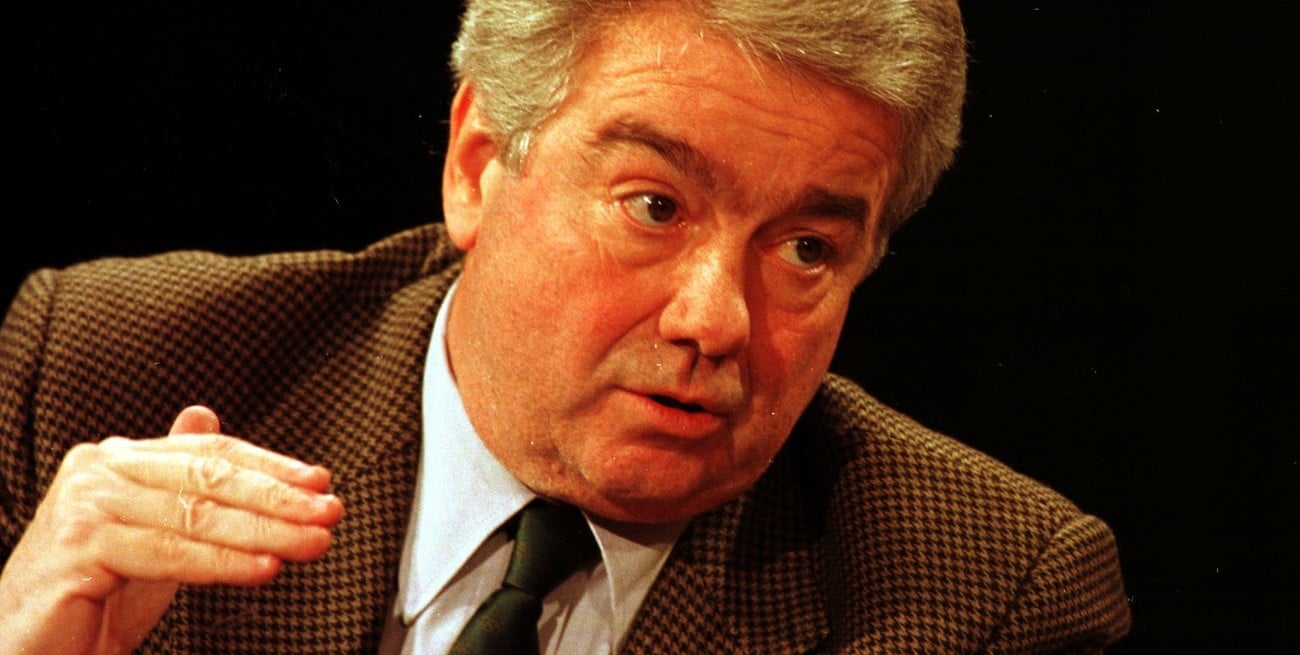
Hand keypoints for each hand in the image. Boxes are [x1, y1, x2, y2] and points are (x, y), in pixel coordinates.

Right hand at [0, 406, 343, 654]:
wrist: (31, 650)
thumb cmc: (92, 596)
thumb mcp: (152, 533)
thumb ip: (182, 484)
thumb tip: (204, 416)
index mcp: (118, 460)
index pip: (211, 454)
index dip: (271, 466)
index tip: (321, 483)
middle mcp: (98, 470)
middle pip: (209, 478)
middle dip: (278, 498)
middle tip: (329, 512)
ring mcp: (84, 505)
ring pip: (195, 515)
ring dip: (265, 532)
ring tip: (312, 543)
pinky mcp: (78, 546)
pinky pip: (169, 553)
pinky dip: (223, 563)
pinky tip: (264, 568)